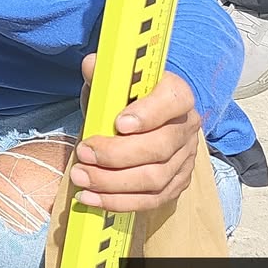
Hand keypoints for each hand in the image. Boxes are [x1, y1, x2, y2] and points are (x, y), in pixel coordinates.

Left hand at [69, 61, 201, 210]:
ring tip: (80, 177)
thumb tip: (91, 65)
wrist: (138, 120)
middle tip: (84, 153)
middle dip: (117, 155)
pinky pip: (151, 200)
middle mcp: (186, 127)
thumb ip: (102, 74)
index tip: (118, 123)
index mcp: (176, 94)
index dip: (148, 113)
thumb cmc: (124, 99)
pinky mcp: (176, 184)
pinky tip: (90, 198)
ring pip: (155, 179)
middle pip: (160, 147)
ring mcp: (185, 159)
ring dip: (112, 183)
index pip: (173, 101)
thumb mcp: (112, 82)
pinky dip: (118, 202)